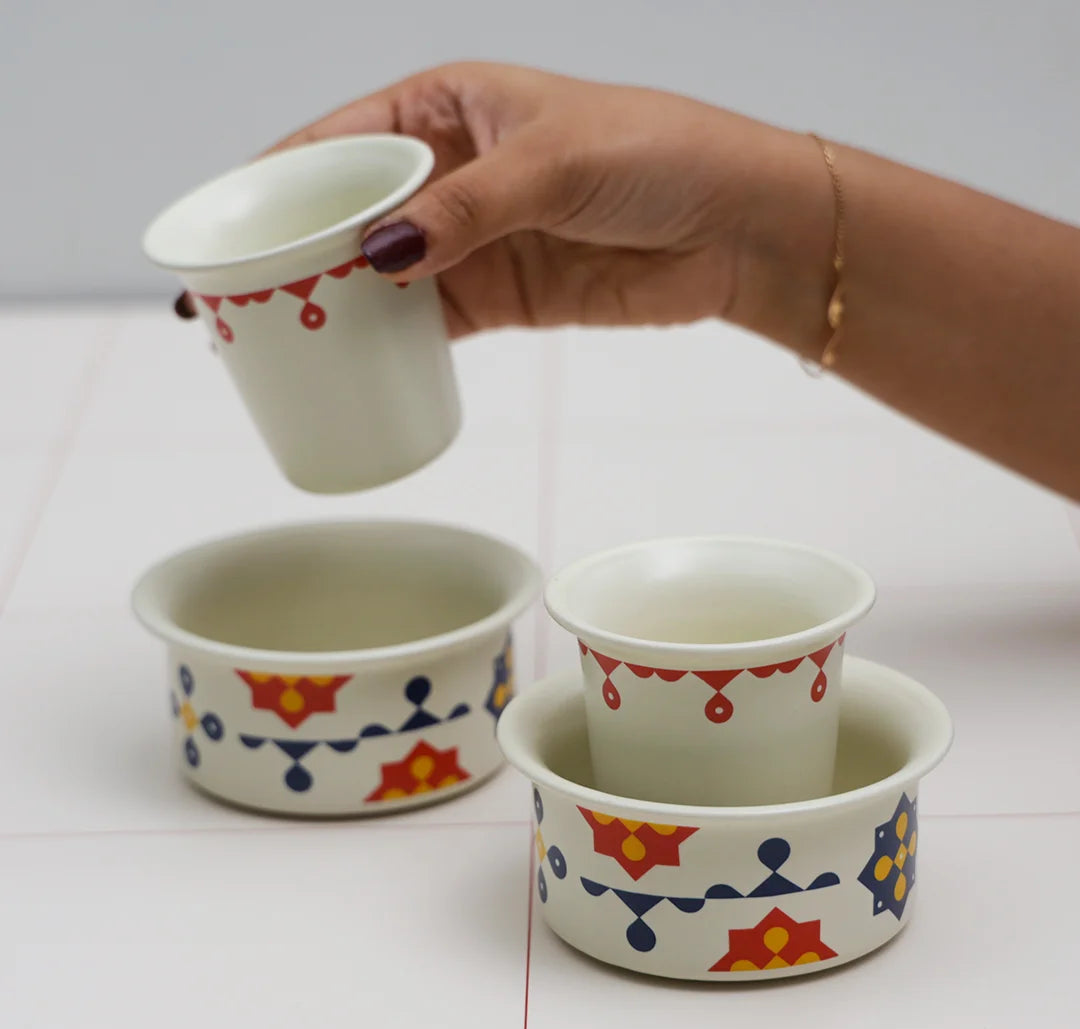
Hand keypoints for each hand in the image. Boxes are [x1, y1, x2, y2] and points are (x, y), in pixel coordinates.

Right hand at [262, 62, 827, 340]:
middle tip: (236, 298)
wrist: (733, 227)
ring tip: (275, 337)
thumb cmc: (656, 157)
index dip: (277, 182)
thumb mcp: (552, 163)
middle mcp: (449, 172)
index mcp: (449, 107)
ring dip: (333, 303)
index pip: (340, 140)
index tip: (226, 225)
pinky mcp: (499, 296)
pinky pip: (427, 322)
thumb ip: (467, 207)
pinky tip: (350, 359)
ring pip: (380, 273)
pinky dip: (390, 341)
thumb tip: (381, 253)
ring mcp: (471, 239)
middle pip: (347, 212)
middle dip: (293, 251)